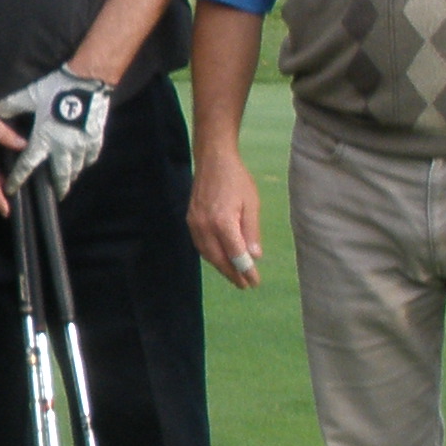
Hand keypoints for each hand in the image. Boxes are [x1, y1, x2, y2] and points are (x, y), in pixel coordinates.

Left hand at [0, 65, 112, 198]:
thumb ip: (12, 105)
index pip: (27, 164)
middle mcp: (64, 147)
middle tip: (58, 195)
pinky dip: (87, 161)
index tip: (11, 190)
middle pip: (60, 174)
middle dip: (59, 187)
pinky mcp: (96, 137)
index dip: (18, 178)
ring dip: (72, 175)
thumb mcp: (31, 96)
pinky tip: (85, 162)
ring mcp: (82, 144)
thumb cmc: (57, 89)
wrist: (87, 82)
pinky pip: (92, 156)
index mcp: (45, 139)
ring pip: (77, 167)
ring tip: (69, 180)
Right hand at [189, 151, 266, 288]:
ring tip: (234, 276)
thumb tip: (254, 256)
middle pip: (219, 259)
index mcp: (223, 222)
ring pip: (208, 254)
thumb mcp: (251, 203)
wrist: (212, 160)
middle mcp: (205, 226)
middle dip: (232, 274)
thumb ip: (251, 231)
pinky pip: (200, 245)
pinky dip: (211, 256)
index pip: (235, 254)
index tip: (254, 281)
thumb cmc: (237, 179)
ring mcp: (195, 224)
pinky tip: (220, 259)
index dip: (245, 270)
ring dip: (221, 267)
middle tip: (245, 285)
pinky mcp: (190, 220)